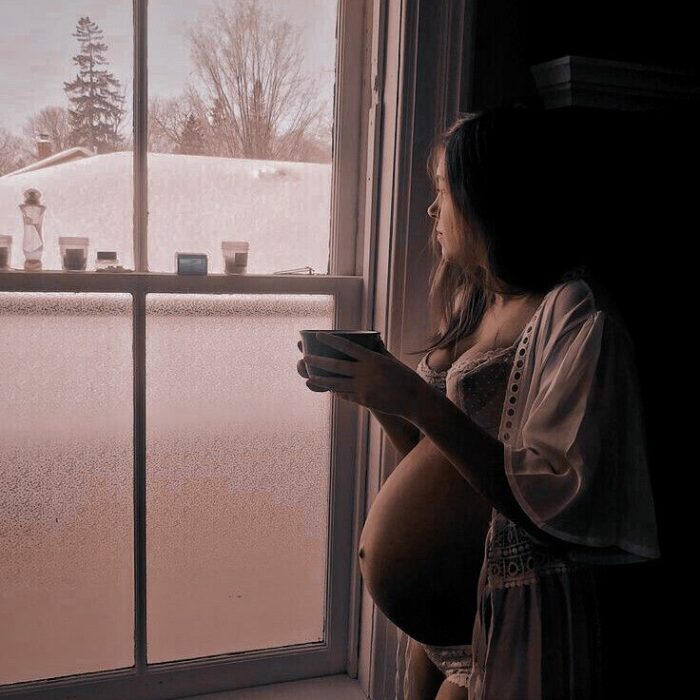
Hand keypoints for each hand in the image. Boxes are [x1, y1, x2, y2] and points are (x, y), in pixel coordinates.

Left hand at [300, 332, 422, 416]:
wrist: (414, 399)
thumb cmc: (404, 377)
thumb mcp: (390, 360)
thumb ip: (377, 352)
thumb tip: (371, 341)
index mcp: (372, 359)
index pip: (347, 346)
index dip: (331, 340)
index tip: (318, 336)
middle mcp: (365, 372)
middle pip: (336, 365)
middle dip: (318, 361)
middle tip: (304, 357)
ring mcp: (362, 388)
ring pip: (336, 383)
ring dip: (320, 380)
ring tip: (309, 378)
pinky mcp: (363, 400)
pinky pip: (345, 395)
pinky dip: (336, 391)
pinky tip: (327, 389)